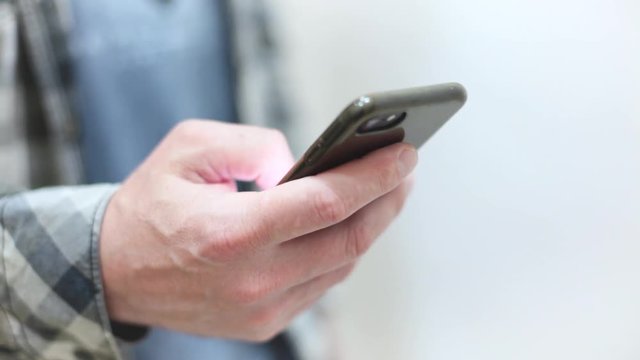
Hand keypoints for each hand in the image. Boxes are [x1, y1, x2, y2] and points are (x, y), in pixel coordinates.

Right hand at [100, 120, 415, 340]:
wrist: (115, 272)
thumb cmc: (150, 206)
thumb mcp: (190, 148)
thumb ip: (255, 146)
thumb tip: (304, 166)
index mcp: (231, 235)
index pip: (326, 203)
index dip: (373, 176)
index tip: (405, 154)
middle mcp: (253, 281)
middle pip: (348, 239)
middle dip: (387, 200)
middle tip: (405, 170)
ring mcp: (261, 310)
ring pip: (341, 264)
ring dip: (370, 226)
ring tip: (385, 192)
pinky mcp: (264, 324)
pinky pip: (321, 284)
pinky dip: (342, 250)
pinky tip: (350, 224)